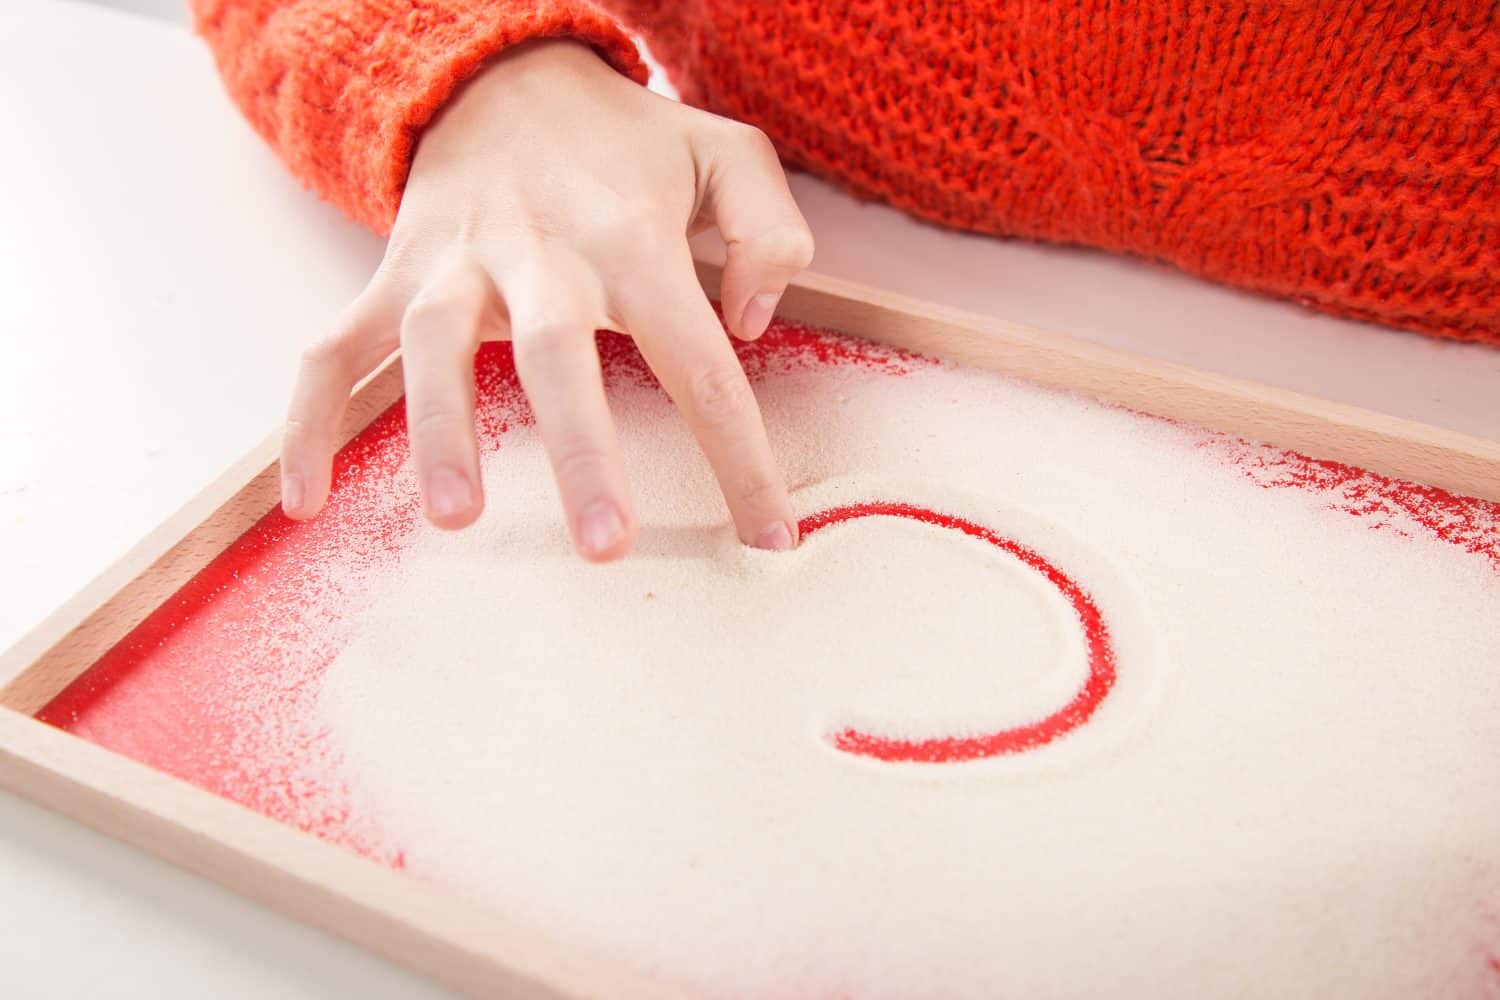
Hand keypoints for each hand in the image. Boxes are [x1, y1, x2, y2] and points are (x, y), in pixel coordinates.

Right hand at [279, 39, 813, 559]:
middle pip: (555, 352)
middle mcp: (539, 252)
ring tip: (453, 516)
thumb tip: (749, 322)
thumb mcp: (725, 152)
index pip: (698, 359)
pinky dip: (309, 419)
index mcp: (633, 238)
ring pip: (435, 345)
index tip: (769, 536)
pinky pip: (336, 348)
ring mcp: (454, 264)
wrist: (502, 74)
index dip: (739, 453)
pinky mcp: (394, 277)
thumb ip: (768, 228)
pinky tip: (305, 498)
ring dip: (439, 430)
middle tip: (605, 545)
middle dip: (580, 449)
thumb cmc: (626, 143)